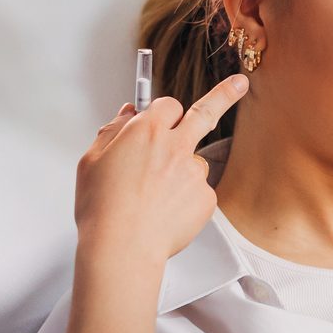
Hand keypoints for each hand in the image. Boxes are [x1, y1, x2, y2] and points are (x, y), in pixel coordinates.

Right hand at [73, 75, 249, 265]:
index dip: (163, 113)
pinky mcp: (206, 198)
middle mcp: (176, 146)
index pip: (167, 105)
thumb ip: (112, 131)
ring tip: (154, 199)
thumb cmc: (102, 208)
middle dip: (225, 94)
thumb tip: (128, 113)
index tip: (164, 115)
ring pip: (194, 163)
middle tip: (241, 83)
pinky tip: (164, 215)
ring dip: (181, 172)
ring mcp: (194, 172)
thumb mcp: (92, 161)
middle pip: (205, 112)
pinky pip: (198, 193)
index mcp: (146, 131)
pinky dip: (185, 201)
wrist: (122, 248)